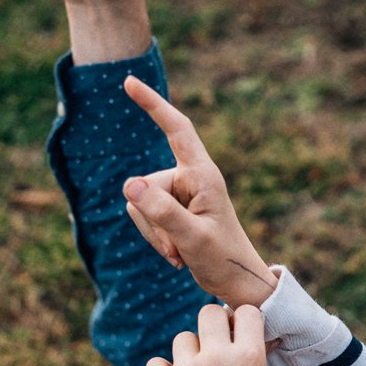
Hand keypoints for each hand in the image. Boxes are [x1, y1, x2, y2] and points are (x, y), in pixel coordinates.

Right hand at [121, 77, 279, 308]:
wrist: (236, 283)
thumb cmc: (224, 259)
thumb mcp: (192, 238)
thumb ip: (161, 212)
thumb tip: (129, 184)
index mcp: (203, 175)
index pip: (177, 129)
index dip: (154, 105)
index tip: (129, 82)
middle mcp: (190, 179)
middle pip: (145, 183)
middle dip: (153, 219)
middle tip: (179, 247)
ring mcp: (180, 194)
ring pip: (138, 201)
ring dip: (154, 232)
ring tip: (180, 252)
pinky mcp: (172, 209)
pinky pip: (142, 215)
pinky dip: (155, 237)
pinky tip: (176, 254)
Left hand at [146, 304, 274, 365]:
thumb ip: (254, 355)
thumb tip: (245, 324)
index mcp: (249, 358)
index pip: (245, 312)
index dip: (242, 321)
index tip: (240, 333)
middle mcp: (217, 359)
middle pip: (208, 313)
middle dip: (213, 327)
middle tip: (215, 348)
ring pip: (184, 339)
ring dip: (191, 355)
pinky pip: (159, 363)